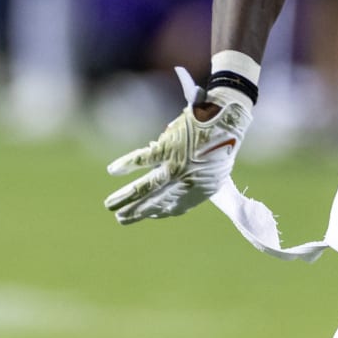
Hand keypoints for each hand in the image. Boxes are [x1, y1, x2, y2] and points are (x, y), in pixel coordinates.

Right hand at [103, 69, 251, 223]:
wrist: (227, 118)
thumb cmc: (225, 139)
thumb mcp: (218, 167)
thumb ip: (199, 177)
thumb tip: (175, 180)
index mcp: (202, 188)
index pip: (176, 207)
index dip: (160, 212)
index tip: (148, 215)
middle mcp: (186, 182)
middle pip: (156, 202)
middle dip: (137, 212)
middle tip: (121, 219)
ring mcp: (175, 166)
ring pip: (145, 187)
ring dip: (125, 197)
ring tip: (110, 205)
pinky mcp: (167, 148)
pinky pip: (142, 160)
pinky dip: (126, 164)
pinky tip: (112, 169)